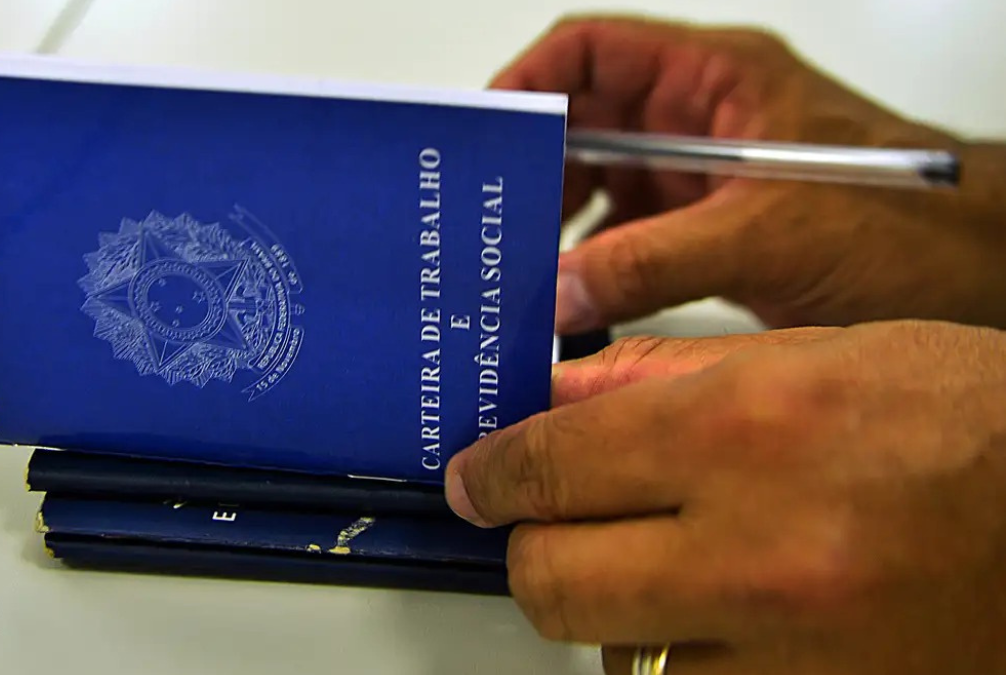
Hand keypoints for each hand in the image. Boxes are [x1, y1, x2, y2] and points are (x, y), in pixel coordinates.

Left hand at [444, 321, 1005, 673]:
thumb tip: (555, 399)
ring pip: (612, 655)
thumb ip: (663, 379)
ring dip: (609, 611)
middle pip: (550, 580)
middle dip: (532, 548)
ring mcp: (789, 654)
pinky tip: (718, 617)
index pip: (550, 466)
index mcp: (746, 431)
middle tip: (551, 525)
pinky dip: (679, 660)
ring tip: (662, 566)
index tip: (477, 480)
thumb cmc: (966, 424)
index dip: (492, 474)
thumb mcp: (812, 356)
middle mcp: (757, 550)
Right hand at [492, 16, 1005, 331]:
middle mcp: (697, 121)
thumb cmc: (908, 224)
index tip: (486, 135)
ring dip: (555, 225)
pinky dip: (588, 267)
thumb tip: (557, 290)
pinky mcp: (704, 233)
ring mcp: (698, 179)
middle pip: (582, 124)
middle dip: (532, 170)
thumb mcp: (767, 235)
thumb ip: (655, 262)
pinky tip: (565, 301)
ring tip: (514, 268)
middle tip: (488, 222)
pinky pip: (623, 239)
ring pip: (597, 186)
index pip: (594, 52)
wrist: (973, 276)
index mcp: (715, 79)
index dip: (530, 82)